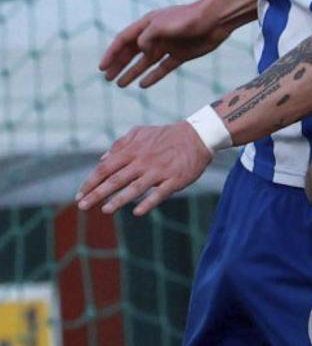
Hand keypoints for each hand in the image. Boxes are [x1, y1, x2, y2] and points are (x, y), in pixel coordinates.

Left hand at [77, 121, 213, 215]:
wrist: (198, 136)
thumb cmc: (166, 136)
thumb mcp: (141, 133)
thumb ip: (120, 144)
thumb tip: (102, 159)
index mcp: (133, 151)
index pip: (105, 168)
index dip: (91, 182)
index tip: (79, 194)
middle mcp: (143, 161)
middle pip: (115, 180)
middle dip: (97, 194)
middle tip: (82, 206)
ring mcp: (159, 171)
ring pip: (135, 188)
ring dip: (119, 200)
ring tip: (105, 210)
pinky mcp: (174, 179)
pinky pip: (160, 193)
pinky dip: (148, 203)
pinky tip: (137, 212)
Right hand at [99, 2, 234, 88]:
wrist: (216, 19)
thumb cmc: (189, 18)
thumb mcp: (162, 25)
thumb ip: (146, 37)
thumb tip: (139, 51)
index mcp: (148, 24)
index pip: (124, 39)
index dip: (112, 53)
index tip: (102, 67)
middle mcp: (156, 35)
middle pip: (132, 52)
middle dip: (119, 65)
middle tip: (107, 79)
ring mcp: (168, 45)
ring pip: (145, 62)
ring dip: (132, 72)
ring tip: (120, 84)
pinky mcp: (181, 54)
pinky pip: (163, 67)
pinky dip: (153, 76)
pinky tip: (142, 85)